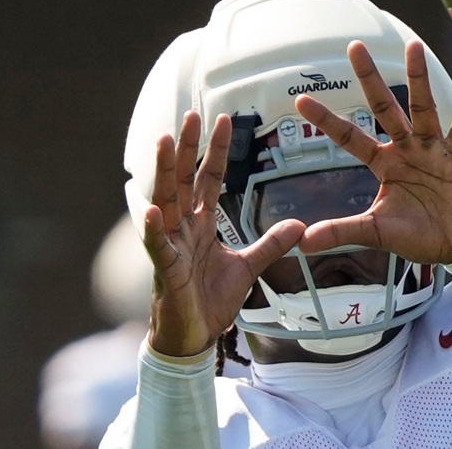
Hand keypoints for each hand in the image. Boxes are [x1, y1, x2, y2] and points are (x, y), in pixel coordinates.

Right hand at [143, 111, 302, 356]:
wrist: (194, 336)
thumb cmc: (211, 300)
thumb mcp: (248, 267)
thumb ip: (270, 244)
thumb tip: (300, 225)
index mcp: (201, 225)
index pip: (209, 179)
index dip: (216, 152)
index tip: (224, 121)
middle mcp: (183, 229)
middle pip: (185, 180)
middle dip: (189, 148)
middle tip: (192, 115)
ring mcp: (171, 247)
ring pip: (166, 203)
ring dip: (165, 172)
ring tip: (165, 141)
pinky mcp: (166, 271)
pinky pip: (157, 247)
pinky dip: (153, 229)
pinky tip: (151, 210)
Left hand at [295, 39, 451, 264]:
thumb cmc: (421, 236)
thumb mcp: (376, 233)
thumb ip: (342, 231)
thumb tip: (303, 242)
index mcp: (384, 164)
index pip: (350, 137)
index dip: (327, 120)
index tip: (301, 100)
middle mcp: (406, 149)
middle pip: (384, 108)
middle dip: (369, 79)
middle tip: (354, 47)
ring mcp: (433, 150)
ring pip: (422, 107)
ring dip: (417, 78)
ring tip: (412, 46)